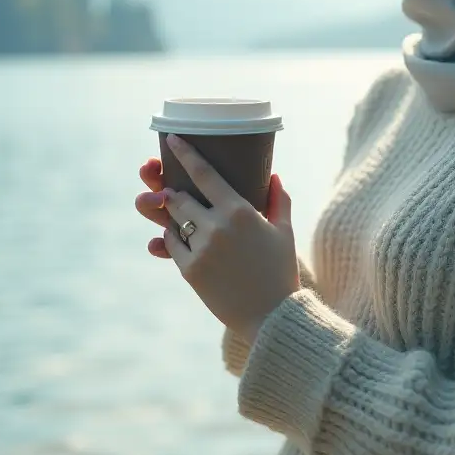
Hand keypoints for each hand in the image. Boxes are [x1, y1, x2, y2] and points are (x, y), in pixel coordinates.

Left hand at [135, 135, 298, 338]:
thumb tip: (274, 176)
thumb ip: (279, 200)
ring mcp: (199, 248)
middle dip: (173, 189)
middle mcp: (216, 226)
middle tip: (174, 186)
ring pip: (172, 219)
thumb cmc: (281, 271)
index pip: (204, 173)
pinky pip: (169, 243)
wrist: (270, 316)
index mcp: (240, 210)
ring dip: (172, 212)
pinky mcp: (189, 270)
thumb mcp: (284, 231)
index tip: (172, 138)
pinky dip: (171, 237)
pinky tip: (181, 236)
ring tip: (179, 211)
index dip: (185, 153)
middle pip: (179, 195)